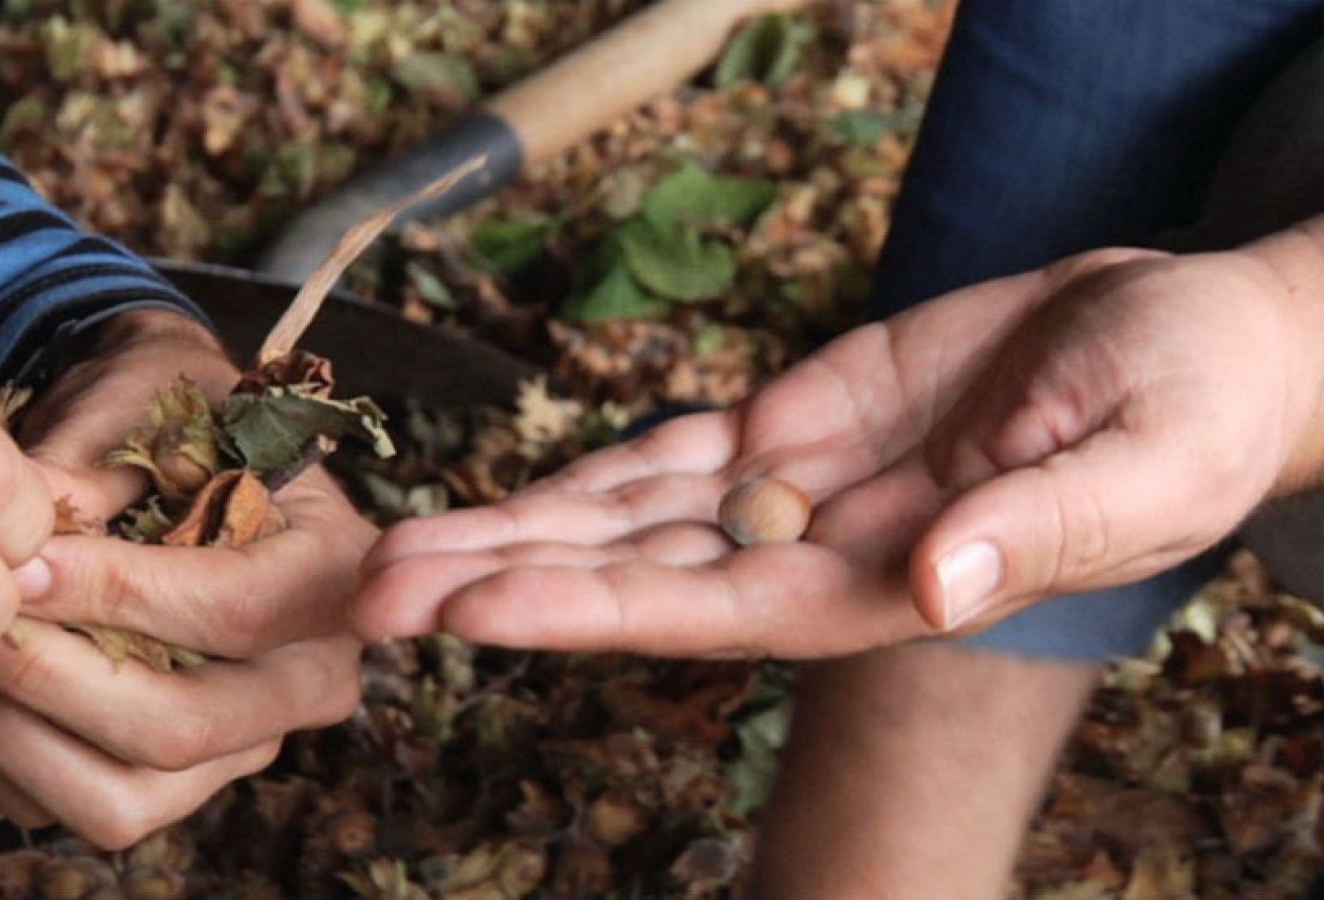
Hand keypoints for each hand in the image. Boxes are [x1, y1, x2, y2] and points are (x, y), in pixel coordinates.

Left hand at [0, 310, 375, 848]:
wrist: (184, 455)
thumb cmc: (174, 415)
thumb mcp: (146, 397)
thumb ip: (96, 452)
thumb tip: (30, 524)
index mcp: (337, 569)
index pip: (234, 610)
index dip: (116, 595)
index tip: (19, 566)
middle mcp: (315, 674)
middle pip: (184, 725)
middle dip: (51, 678)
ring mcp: (252, 740)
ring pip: (130, 794)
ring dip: (20, 734)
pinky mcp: (187, 782)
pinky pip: (87, 811)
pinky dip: (10, 765)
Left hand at [353, 243, 1323, 657]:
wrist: (1183, 339)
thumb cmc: (1191, 408)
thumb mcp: (1144, 462)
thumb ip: (1035, 528)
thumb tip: (935, 583)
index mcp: (887, 585)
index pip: (708, 610)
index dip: (585, 609)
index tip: (472, 612)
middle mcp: (818, 551)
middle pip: (630, 574)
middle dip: (504, 581)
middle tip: (371, 589)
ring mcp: (798, 490)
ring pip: (629, 515)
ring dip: (517, 529)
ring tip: (399, 544)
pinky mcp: (797, 424)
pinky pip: (677, 452)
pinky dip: (592, 468)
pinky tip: (515, 491)